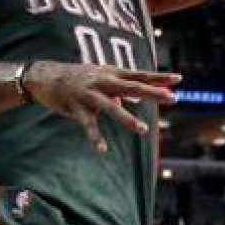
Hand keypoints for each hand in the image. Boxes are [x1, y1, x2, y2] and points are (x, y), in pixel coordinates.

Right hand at [23, 61, 180, 152]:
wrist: (45, 76)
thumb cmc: (77, 77)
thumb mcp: (99, 78)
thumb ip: (116, 90)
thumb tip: (129, 100)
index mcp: (111, 73)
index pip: (140, 75)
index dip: (159, 77)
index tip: (179, 79)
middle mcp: (103, 81)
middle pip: (132, 87)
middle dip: (152, 93)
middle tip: (172, 98)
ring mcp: (90, 94)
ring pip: (112, 107)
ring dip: (127, 118)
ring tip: (142, 130)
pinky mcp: (77, 108)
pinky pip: (89, 125)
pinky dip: (96, 138)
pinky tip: (103, 150)